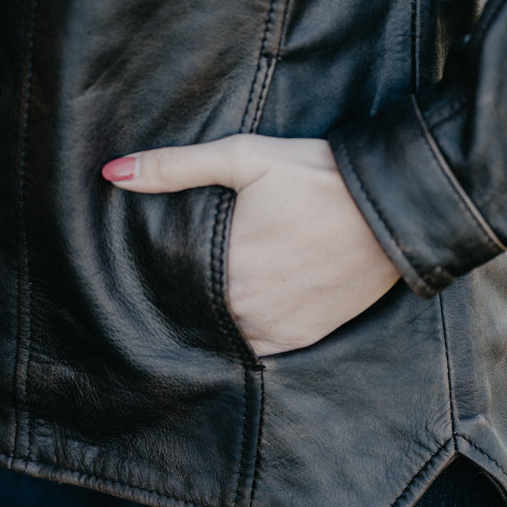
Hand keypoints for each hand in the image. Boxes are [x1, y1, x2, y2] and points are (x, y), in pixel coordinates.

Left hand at [102, 135, 399, 355]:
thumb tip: (112, 173)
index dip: (162, 273)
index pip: (171, 284)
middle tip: (186, 271)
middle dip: (187, 294)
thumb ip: (175, 168)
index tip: (148, 263)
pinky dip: (248, 332)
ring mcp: (278, 330)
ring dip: (217, 317)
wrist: (394, 207)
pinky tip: (245, 307)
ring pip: (226, 333)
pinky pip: (259, 348)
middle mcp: (247, 311)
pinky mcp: (304, 337)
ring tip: (217, 288)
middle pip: (197, 311)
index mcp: (226, 271)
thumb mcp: (245, 159)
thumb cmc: (319, 178)